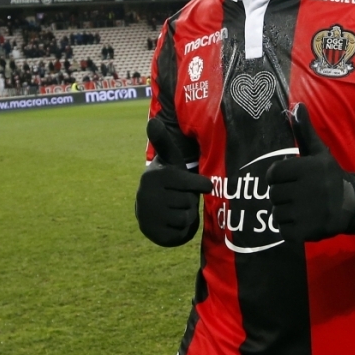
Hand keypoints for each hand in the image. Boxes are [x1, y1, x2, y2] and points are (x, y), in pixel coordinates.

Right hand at [135, 118, 211, 246]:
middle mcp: (148, 196)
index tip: (206, 185)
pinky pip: (181, 232)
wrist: (149, 207)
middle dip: (189, 200)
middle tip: (180, 196)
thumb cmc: (167, 179)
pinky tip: (173, 220)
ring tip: (176, 207)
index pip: (188, 184)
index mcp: (155, 177)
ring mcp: (149, 216)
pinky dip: (182, 228)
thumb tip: (153, 121)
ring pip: (186, 217)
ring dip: (187, 214)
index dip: (200, 185)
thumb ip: (163, 141)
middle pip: (188, 202)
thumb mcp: (168, 160)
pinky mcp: (153, 233)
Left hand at [266, 103, 354, 242]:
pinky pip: (283, 230)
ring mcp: (309, 212)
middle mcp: (309, 189)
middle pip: (273, 194)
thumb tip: (297, 106)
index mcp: (309, 168)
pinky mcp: (308, 231)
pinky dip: (289, 228)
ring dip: (285, 212)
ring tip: (300, 208)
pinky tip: (302, 221)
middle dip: (282, 195)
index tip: (290, 180)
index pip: (273, 174)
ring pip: (277, 213)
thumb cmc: (329, 176)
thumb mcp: (318, 153)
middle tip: (297, 195)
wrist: (351, 204)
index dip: (278, 177)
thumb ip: (304, 132)